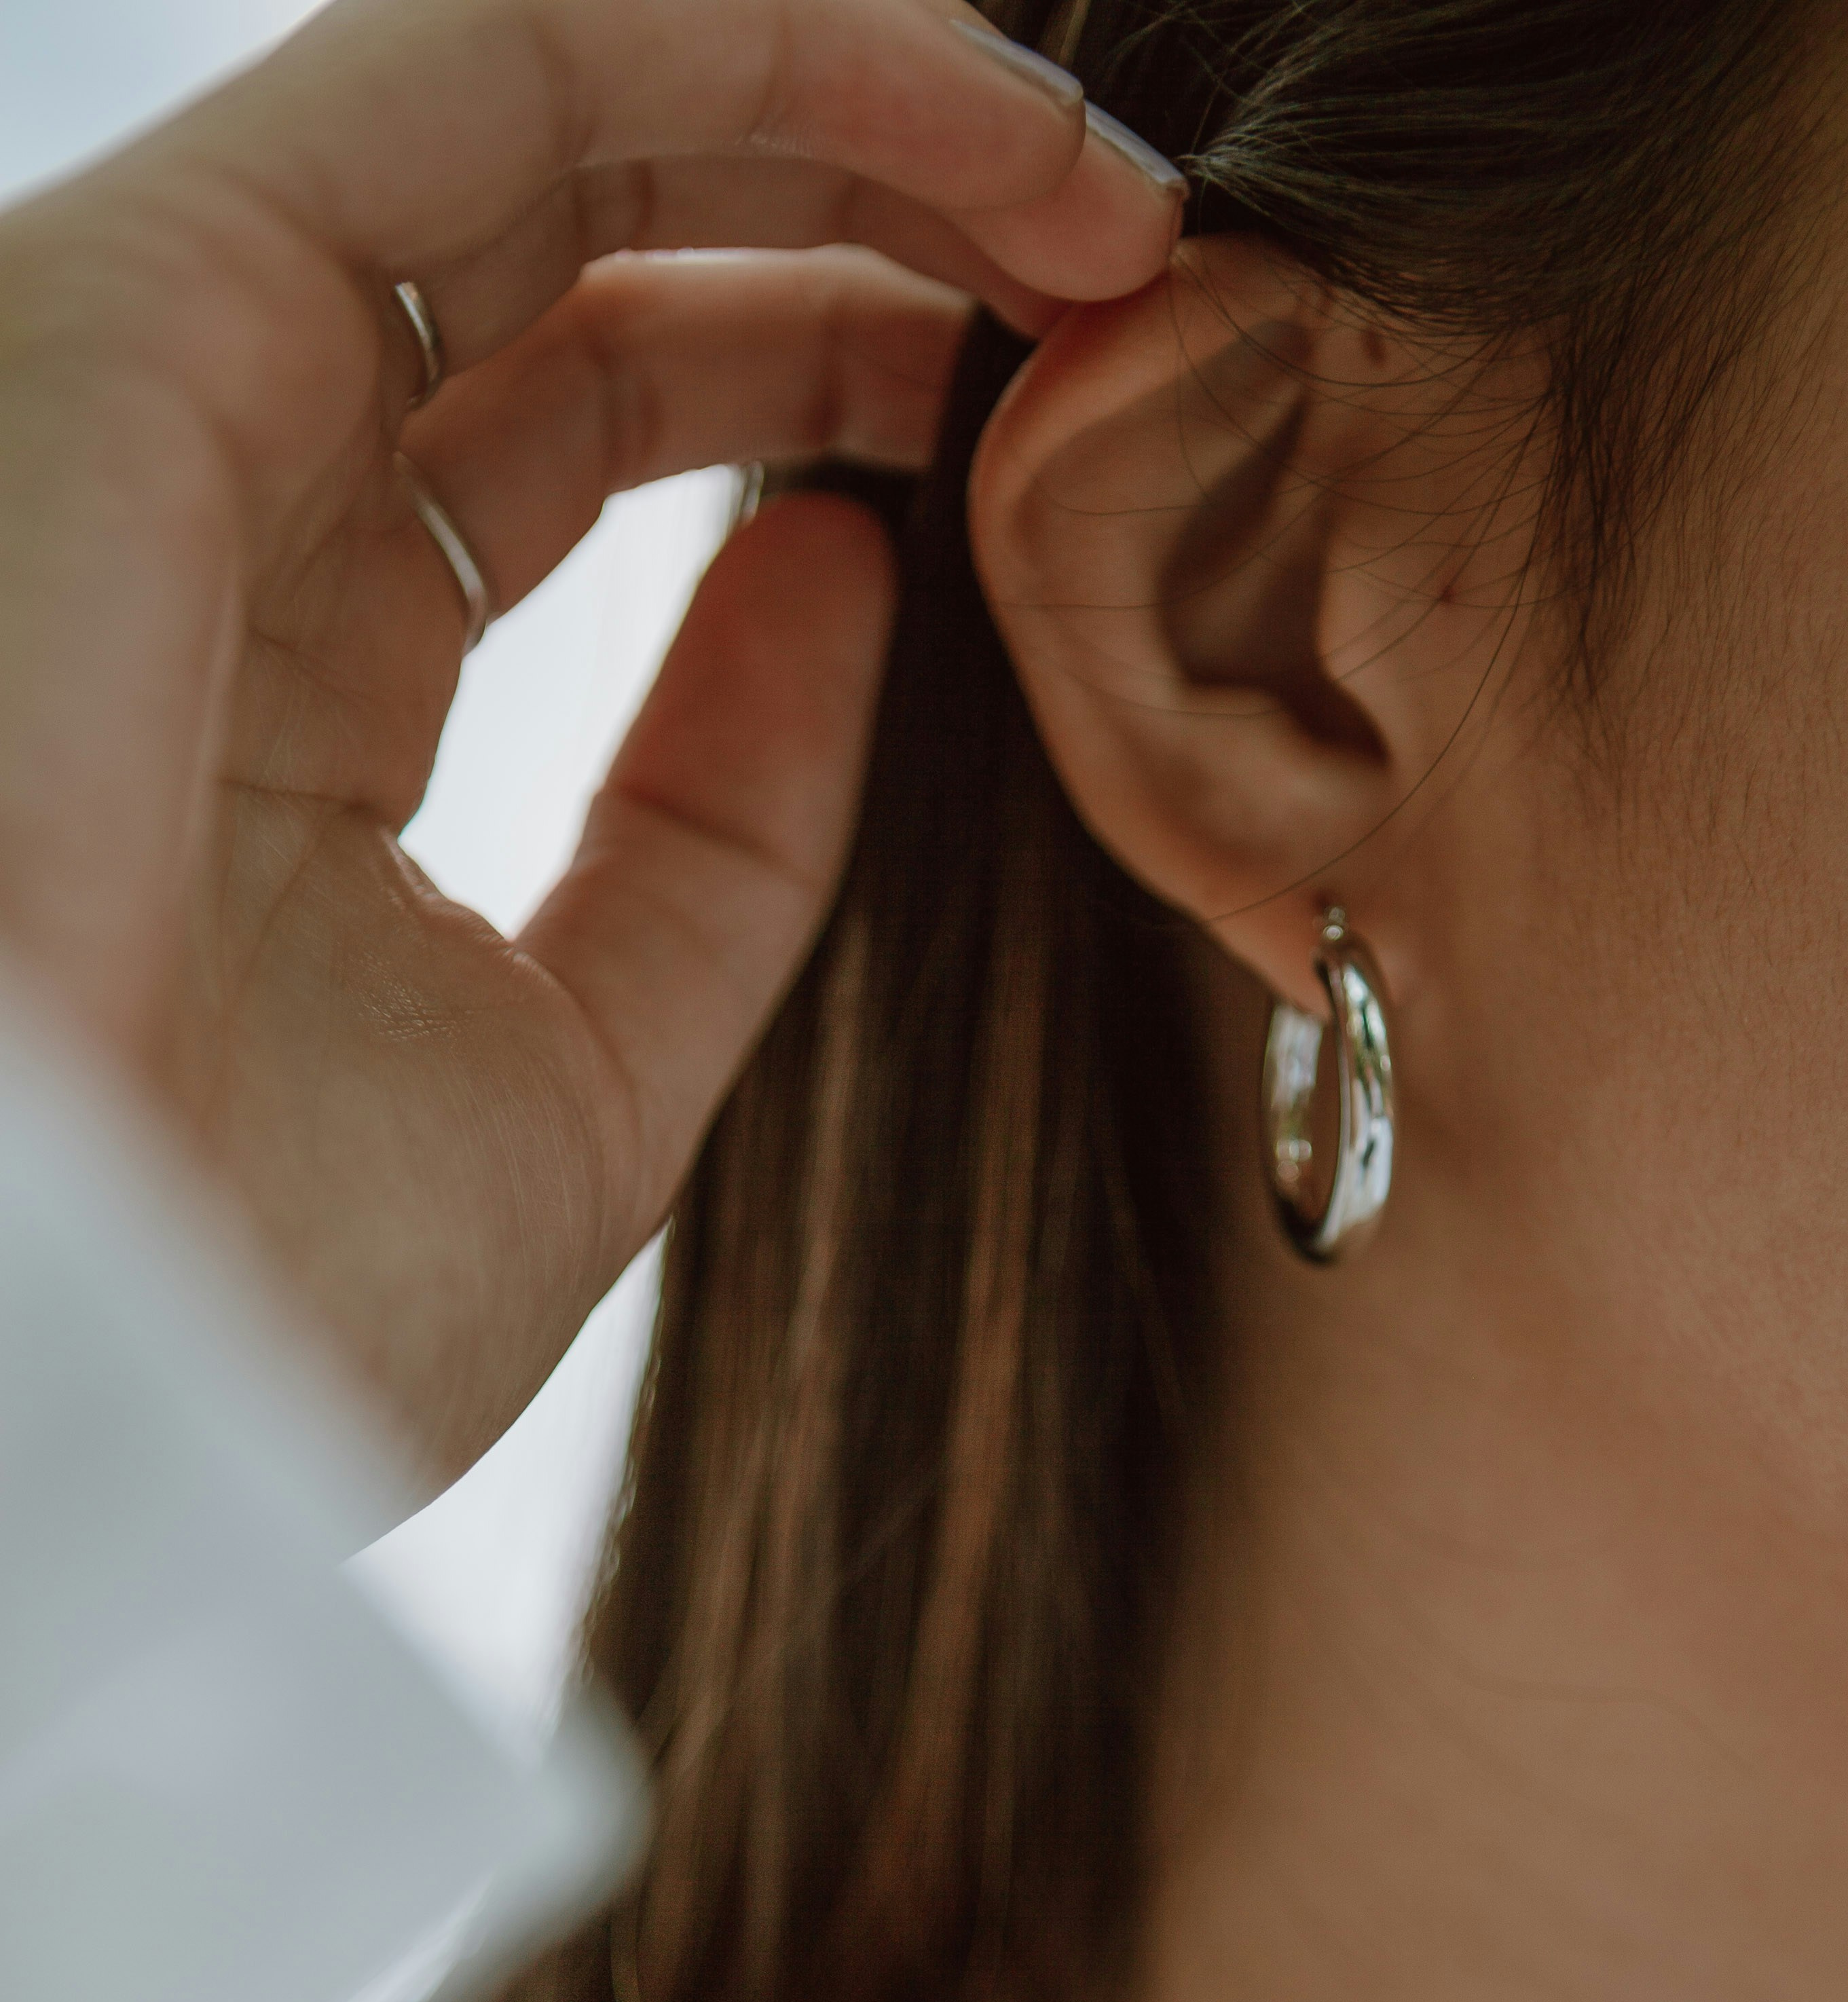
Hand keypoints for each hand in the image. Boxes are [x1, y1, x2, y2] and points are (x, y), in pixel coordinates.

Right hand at [0, 0, 1178, 1477]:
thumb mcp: (584, 1067)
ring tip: (1100, 198)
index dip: (822, 366)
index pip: (575, 415)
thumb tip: (844, 572)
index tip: (1048, 414)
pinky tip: (970, 119)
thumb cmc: (275, 1296)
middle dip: (862, 214)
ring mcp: (173, 380)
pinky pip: (482, 56)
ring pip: (539, 100)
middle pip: (574, 236)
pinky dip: (750, 46)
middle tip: (1124, 269)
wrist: (89, 1400)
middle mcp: (225, 496)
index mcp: (300, 677)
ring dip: (848, 103)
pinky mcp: (154, 302)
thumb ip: (718, 824)